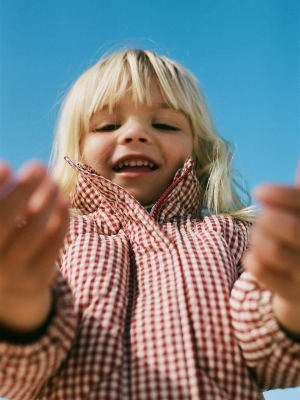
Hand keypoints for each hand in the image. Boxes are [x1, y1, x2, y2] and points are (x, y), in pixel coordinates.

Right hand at [0, 160, 68, 331]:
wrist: (13, 292)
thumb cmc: (4, 245)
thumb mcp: (2, 225)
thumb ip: (4, 199)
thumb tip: (14, 170)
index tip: (8, 165)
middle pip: (4, 219)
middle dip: (23, 189)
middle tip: (38, 166)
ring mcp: (11, 272)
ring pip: (32, 231)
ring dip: (46, 203)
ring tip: (53, 183)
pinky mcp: (37, 278)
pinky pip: (52, 246)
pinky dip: (60, 221)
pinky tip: (64, 202)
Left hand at [243, 161, 299, 334]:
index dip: (280, 194)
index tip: (259, 191)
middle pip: (289, 227)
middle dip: (266, 218)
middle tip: (263, 220)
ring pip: (273, 249)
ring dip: (257, 238)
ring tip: (259, 238)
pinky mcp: (294, 295)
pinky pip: (262, 271)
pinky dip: (252, 259)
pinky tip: (254, 256)